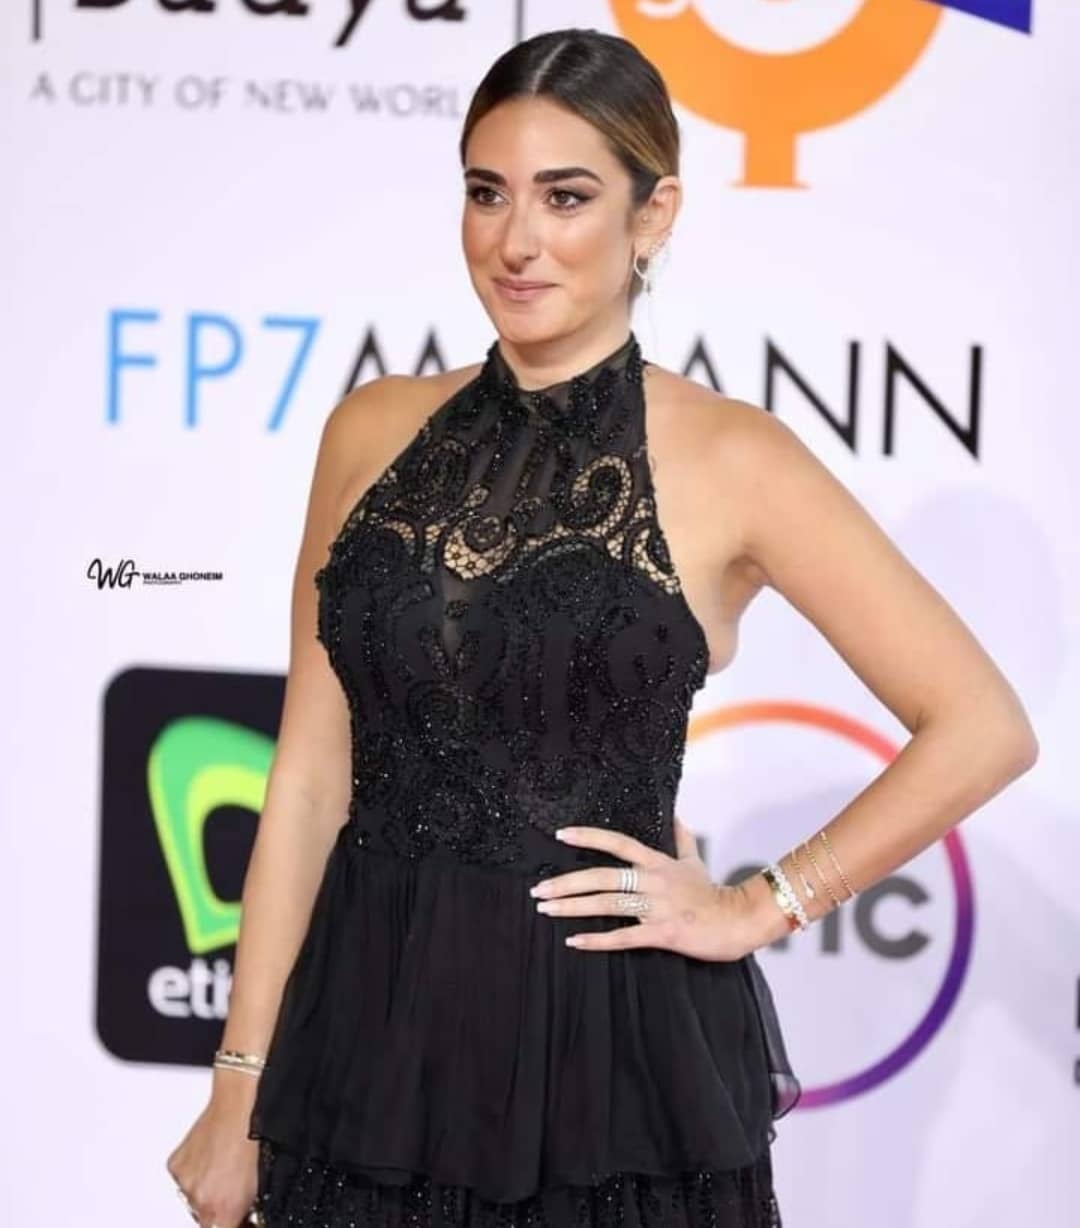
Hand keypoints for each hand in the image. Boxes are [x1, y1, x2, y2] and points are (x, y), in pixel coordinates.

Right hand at [166, 1075, 261, 1227]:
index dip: (235, 1223)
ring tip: (227, 1164)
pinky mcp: (174, 1165)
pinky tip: (213, 1153)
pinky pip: (185, 1178)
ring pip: (195, 1198)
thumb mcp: (262, 1183)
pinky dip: (197, 1171)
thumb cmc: (258, 1134)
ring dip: (208, 1190)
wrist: (241, 1101)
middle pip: (208, 1219)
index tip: (242, 1217)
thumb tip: (245, 1216)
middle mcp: (199, 1201)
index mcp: (222, 1211)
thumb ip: (247, 1209)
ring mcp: (183, 1183)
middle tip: (237, 1190)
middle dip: (222, 1209)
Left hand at [531, 816, 761, 961]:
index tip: (561, 835)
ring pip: (608, 904)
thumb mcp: (695, 861)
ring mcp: (658, 907)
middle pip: (603, 876)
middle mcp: (653, 881)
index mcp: (657, 863)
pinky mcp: (663, 933)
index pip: (618, 843)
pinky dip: (597, 939)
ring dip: (573, 907)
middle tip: (538, 888)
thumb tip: (677, 814)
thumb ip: (683, 838)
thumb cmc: (713, 893)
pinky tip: (574, 941)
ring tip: (546, 909)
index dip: (589, 837)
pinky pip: (624, 937)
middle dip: (567, 882)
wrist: (739, 920)